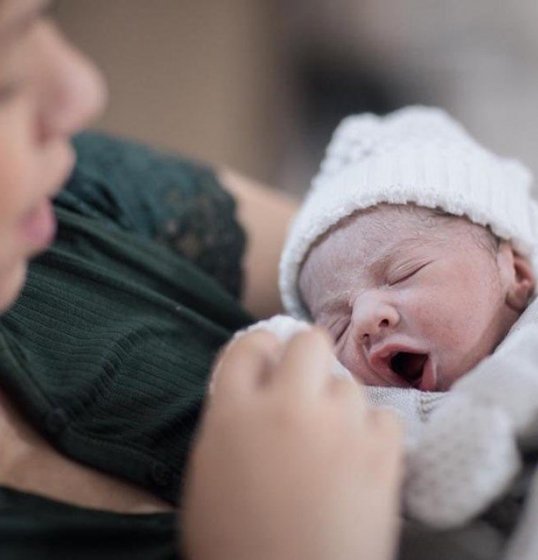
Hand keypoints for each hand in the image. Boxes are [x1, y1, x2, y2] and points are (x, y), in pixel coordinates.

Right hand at [181, 328, 402, 559]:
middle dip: (306, 356)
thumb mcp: (209, 472)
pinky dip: (371, 433)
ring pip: (348, 383)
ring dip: (337, 403)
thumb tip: (253, 386)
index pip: (250, 345)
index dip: (262, 347)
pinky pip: (383, 419)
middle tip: (304, 384)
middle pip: (309, 341)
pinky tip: (358, 457)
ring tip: (330, 438)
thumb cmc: (235, 542)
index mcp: (235, 413)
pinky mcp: (380, 456)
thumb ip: (229, 418)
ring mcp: (338, 428)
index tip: (270, 358)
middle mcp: (288, 407)